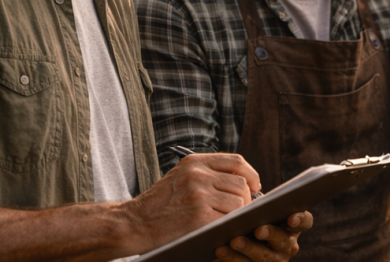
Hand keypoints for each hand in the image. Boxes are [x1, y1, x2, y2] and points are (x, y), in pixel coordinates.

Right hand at [118, 153, 260, 253]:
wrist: (134, 223)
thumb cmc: (160, 204)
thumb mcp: (180, 177)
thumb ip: (208, 175)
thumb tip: (246, 183)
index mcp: (194, 162)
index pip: (236, 161)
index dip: (251, 174)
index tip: (256, 185)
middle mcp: (197, 174)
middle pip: (241, 183)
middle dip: (247, 198)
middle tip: (241, 210)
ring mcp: (199, 195)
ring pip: (240, 201)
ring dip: (239, 213)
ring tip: (229, 219)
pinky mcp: (200, 216)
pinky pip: (230, 218)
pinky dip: (231, 224)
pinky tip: (222, 228)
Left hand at [214, 211, 313, 261]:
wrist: (243, 238)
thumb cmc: (254, 217)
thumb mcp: (261, 209)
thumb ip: (262, 203)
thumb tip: (250, 192)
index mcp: (293, 226)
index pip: (305, 222)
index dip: (300, 220)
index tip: (291, 218)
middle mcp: (287, 245)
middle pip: (283, 241)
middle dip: (270, 234)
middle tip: (259, 229)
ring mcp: (273, 260)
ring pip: (263, 257)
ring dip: (248, 248)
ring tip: (233, 241)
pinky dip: (231, 258)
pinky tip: (221, 251)